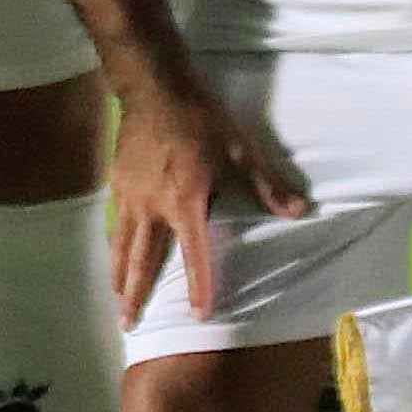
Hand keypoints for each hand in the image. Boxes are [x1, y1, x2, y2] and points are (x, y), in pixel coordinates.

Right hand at [108, 73, 306, 323]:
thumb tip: (298, 211)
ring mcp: (130, 195)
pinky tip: (113, 252)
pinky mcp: (117, 182)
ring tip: (116, 298)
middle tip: (128, 324)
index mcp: (186, 202)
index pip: (194, 254)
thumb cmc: (201, 117)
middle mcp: (153, 207)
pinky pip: (115, 222)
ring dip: (118, 275)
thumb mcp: (241, 149)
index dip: (198, 285)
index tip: (199, 314)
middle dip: (136, 294)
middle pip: (142, 260)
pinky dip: (114, 244)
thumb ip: (266, 184)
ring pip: (121, 245)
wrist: (154, 87)